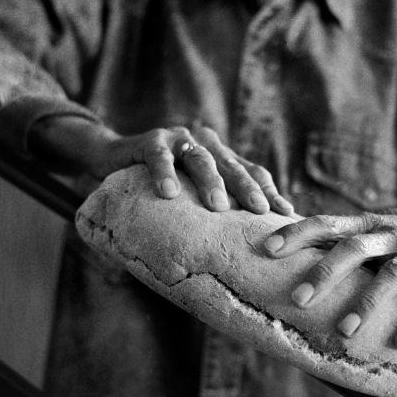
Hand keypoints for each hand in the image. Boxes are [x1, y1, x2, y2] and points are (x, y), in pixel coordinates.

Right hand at [29, 116, 293, 214]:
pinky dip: (164, 172)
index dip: (270, 191)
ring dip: (210, 182)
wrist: (110, 158)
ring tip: (218, 206)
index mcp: (220, 157)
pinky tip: (168, 192)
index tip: (286, 215)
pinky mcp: (150, 140)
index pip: (252, 172)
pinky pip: (158, 157)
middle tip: (260, 211)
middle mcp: (205, 144)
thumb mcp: (188, 199)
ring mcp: (178, 139)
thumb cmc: (156, 187)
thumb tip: (238, 257)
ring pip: (200, 159)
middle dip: (247, 188)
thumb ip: (210, 214)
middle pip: (232, 166)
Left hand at [264, 209, 396, 349]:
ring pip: (392, 276)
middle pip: (355, 248)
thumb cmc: (382, 246)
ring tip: (344, 331)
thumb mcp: (358, 238)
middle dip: (325, 273)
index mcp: (363, 225)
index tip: (267, 249)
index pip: (326, 224)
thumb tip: (266, 256)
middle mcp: (389, 235)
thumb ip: (325, 246)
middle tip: (298, 300)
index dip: (297, 233)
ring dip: (367, 303)